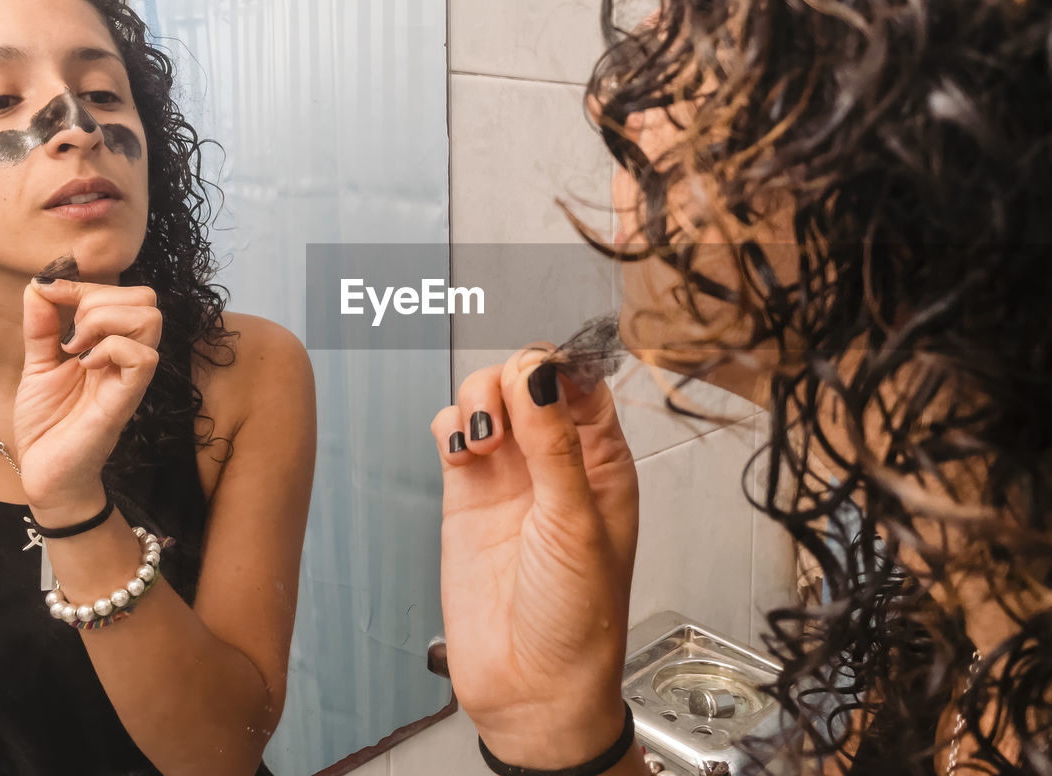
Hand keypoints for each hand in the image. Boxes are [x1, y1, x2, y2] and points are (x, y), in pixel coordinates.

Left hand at [13, 278, 161, 519]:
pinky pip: (142, 357)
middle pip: (146, 298)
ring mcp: (130, 377)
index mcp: (112, 344)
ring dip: (104, 322)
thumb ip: (42, 325)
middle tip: (70, 333)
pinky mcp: (126, 399)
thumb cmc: (48, 423)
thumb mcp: (37, 363)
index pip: (124, 293)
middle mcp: (128, 356)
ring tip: (76, 349)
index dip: (84, 284)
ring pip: (150, 319)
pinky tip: (85, 365)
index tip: (48, 293)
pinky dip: (110, 349)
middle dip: (99, 299)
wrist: (44, 472)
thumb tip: (39, 285)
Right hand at [430, 344, 638, 768]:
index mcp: (602, 461)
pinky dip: (450, 425)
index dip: (556, 366)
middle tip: (505, 419)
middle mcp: (554, 459)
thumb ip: (555, 445)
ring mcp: (508, 474)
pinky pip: (453, 430)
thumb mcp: (576, 524)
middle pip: (527, 377)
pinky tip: (459, 452)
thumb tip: (541, 372)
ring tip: (480, 444)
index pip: (581, 380)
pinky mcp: (465, 492)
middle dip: (510, 380)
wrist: (529, 686)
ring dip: (477, 400)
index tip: (537, 379)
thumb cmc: (577, 619)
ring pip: (487, 396)